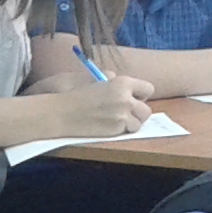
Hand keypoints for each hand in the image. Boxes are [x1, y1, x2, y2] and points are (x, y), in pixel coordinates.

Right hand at [24, 76, 153, 140]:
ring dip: (131, 123)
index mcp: (122, 82)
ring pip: (139, 122)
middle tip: (125, 113)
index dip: (141, 95)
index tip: (133, 99)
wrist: (63, 112)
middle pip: (146, 109)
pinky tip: (110, 126)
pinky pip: (129, 131)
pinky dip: (122, 130)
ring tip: (117, 121)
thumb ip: (115, 82)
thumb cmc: (77, 95)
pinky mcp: (117, 128)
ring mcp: (122, 114)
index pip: (148, 89)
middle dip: (138, 112)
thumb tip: (128, 88)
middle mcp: (126, 98)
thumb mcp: (98, 81)